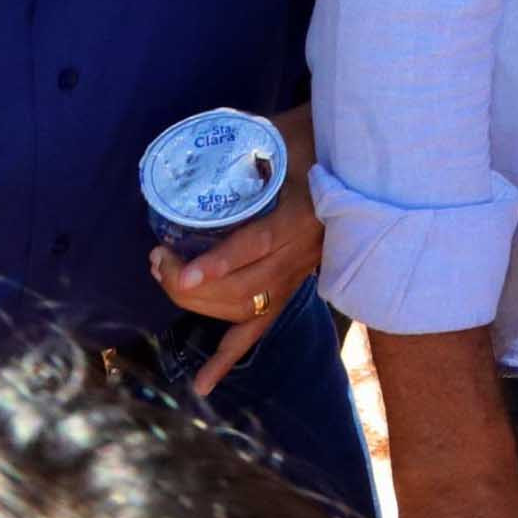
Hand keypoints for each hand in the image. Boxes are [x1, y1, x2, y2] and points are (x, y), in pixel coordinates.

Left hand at [150, 113, 322, 398]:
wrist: (359, 160)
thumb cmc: (314, 139)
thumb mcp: (281, 133)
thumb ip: (245, 141)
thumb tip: (194, 151)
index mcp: (304, 215)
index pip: (260, 244)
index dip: (221, 262)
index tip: (184, 271)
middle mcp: (302, 253)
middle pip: (242, 287)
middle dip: (189, 283)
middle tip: (159, 259)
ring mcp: (297, 274)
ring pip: (244, 309)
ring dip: (196, 303)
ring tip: (165, 276)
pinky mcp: (290, 287)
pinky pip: (258, 329)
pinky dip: (227, 358)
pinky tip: (202, 384)